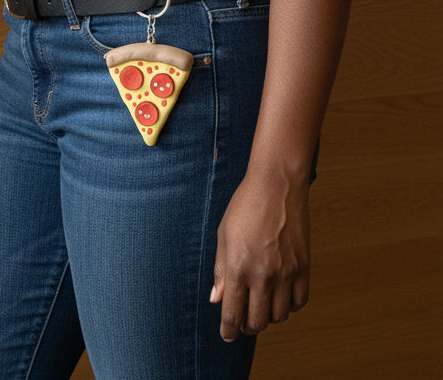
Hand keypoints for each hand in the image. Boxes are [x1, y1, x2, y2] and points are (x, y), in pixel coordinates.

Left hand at [210, 168, 309, 341]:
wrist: (276, 186)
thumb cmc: (245, 207)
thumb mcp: (224, 236)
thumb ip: (221, 270)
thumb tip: (216, 299)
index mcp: (239, 268)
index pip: (233, 313)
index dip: (228, 330)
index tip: (227, 335)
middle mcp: (263, 276)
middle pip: (257, 321)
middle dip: (247, 326)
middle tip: (243, 320)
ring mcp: (286, 273)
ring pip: (279, 316)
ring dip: (268, 316)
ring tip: (261, 306)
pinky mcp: (304, 268)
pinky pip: (299, 302)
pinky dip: (289, 306)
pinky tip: (280, 296)